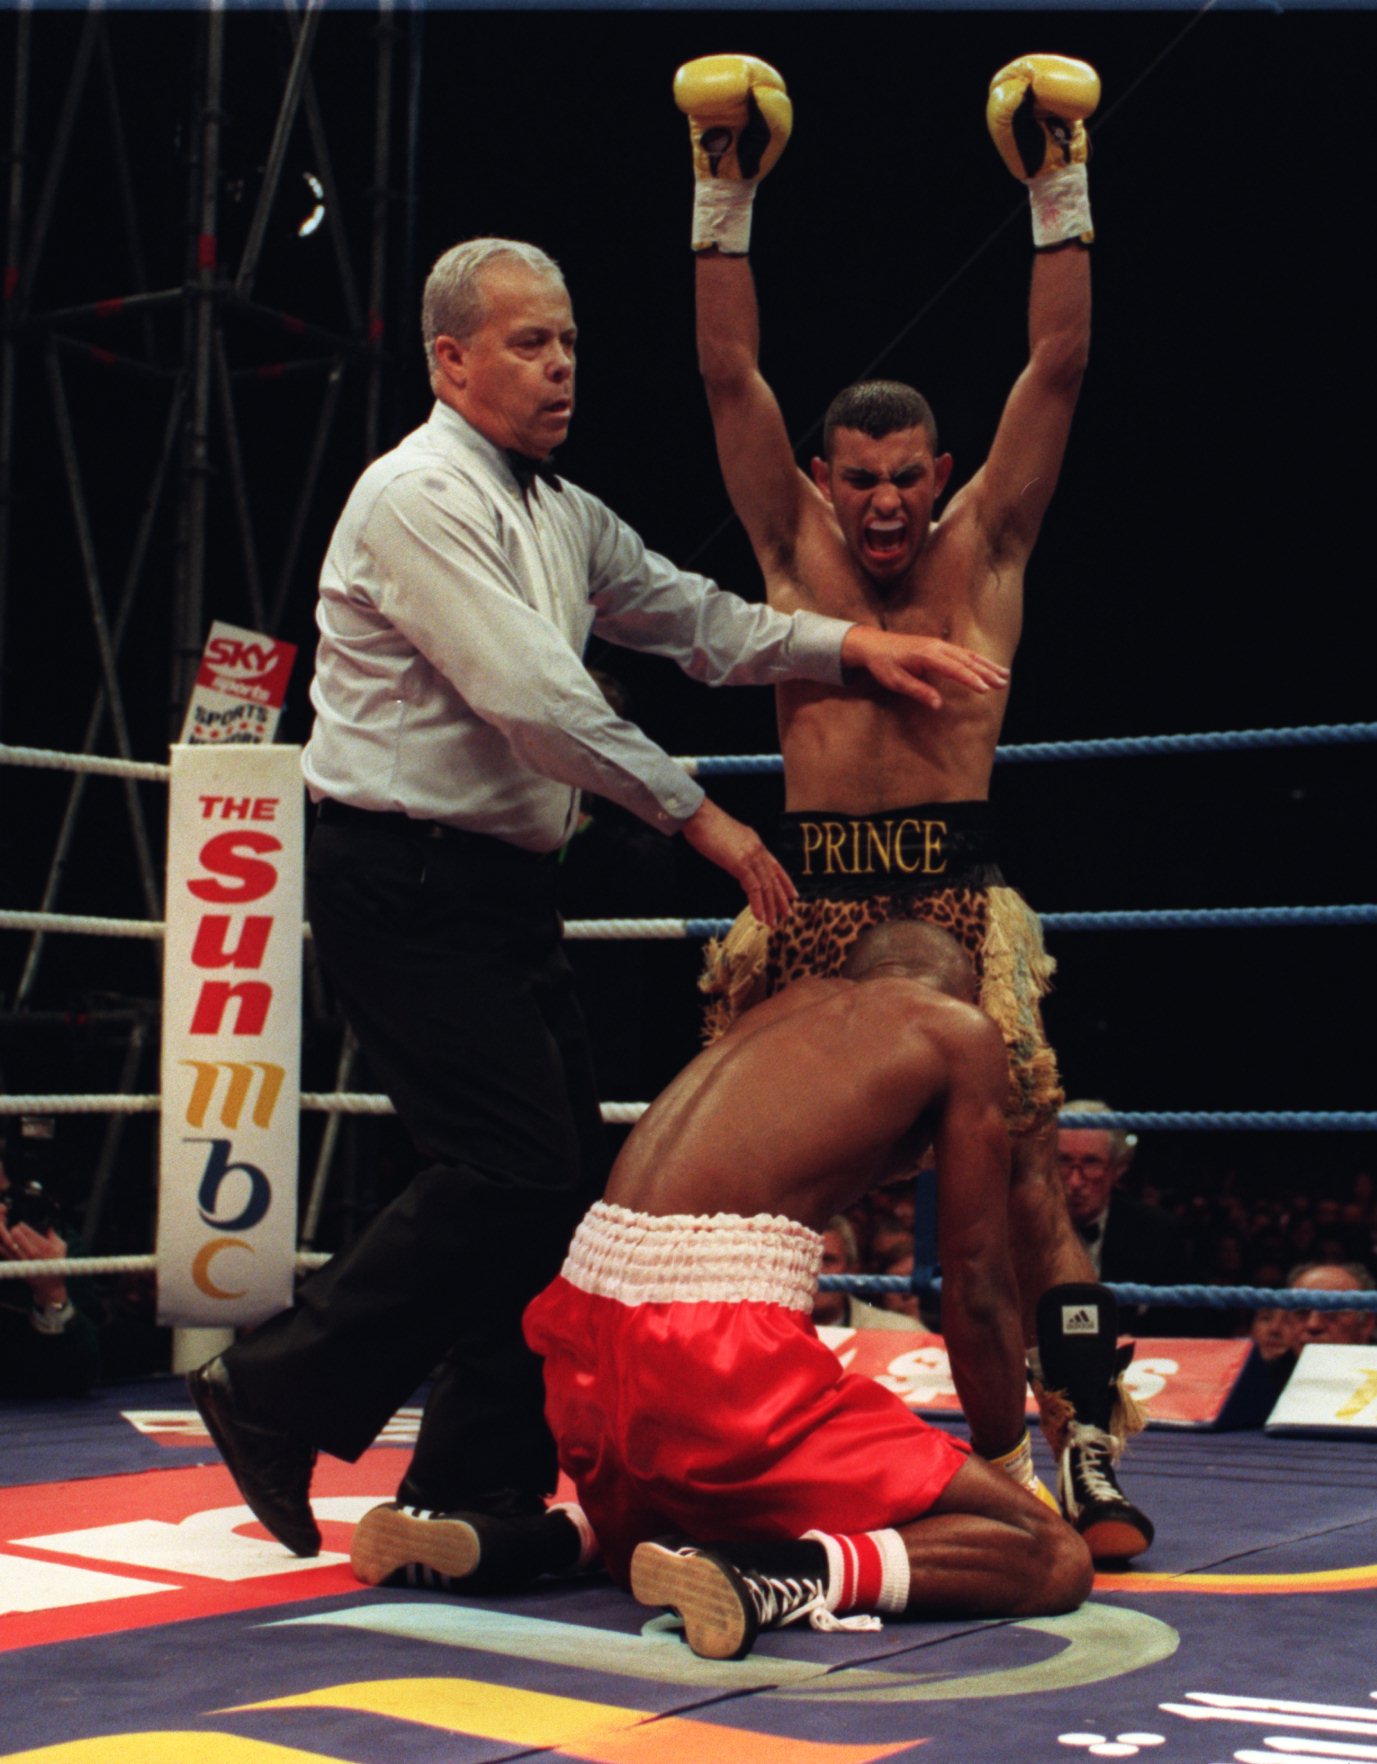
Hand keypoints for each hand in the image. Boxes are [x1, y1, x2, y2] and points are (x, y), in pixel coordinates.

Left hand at [0, 1216, 69, 1309]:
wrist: (50, 1284)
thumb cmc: (56, 1262)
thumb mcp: (61, 1247)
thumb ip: (53, 1234)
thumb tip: (46, 1224)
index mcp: (44, 1246)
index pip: (28, 1232)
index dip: (22, 1226)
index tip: (20, 1224)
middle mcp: (33, 1253)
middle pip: (17, 1237)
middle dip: (14, 1231)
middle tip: (13, 1229)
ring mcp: (24, 1260)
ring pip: (10, 1245)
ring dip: (7, 1238)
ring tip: (6, 1234)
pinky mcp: (18, 1266)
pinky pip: (7, 1255)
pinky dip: (3, 1249)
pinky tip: (2, 1244)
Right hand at [680, 798, 796, 928]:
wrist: (698, 815)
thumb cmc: (705, 825)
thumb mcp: (727, 840)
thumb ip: (736, 853)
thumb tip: (739, 867)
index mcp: (755, 843)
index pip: (775, 865)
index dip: (785, 882)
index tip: (792, 895)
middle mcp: (757, 849)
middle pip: (773, 878)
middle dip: (780, 899)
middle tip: (786, 915)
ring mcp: (750, 855)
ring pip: (766, 886)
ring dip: (770, 907)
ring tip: (772, 922)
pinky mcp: (740, 863)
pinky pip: (754, 888)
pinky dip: (757, 904)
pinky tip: (759, 916)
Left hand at [841, 624, 1010, 710]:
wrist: (873, 644)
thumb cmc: (883, 664)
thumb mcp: (896, 681)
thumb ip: (918, 691)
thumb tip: (938, 705)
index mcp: (927, 654)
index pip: (954, 668)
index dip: (970, 679)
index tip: (985, 689)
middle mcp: (936, 646)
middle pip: (966, 659)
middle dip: (986, 672)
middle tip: (1001, 684)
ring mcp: (939, 644)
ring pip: (968, 654)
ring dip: (987, 665)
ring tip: (1004, 675)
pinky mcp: (939, 645)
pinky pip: (962, 652)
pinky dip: (977, 659)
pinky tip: (987, 666)